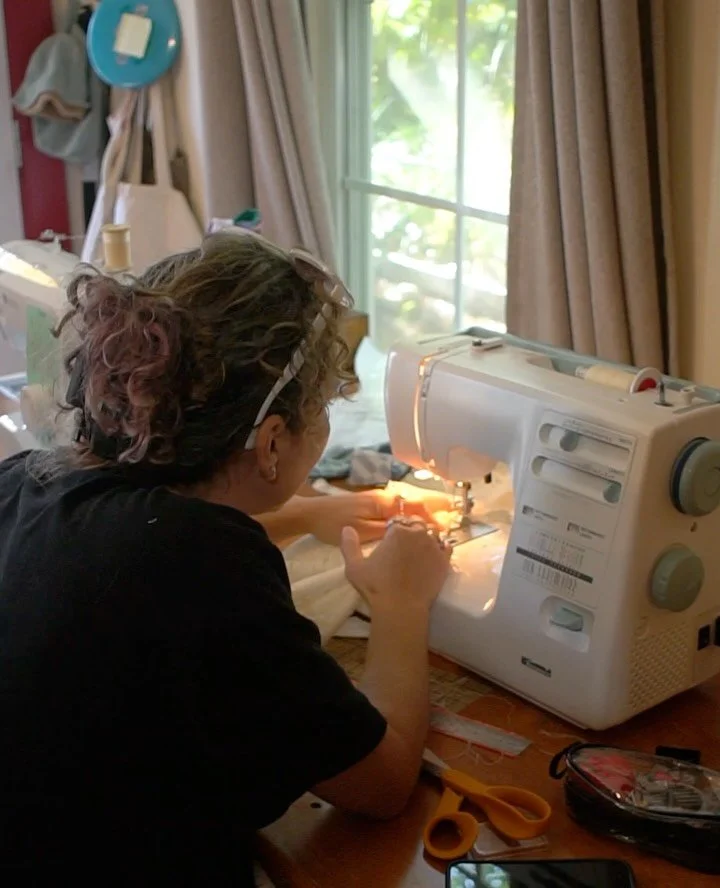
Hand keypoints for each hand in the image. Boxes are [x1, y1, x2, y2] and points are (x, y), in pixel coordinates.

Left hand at [304, 489, 451, 546]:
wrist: (310, 514)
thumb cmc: (333, 524)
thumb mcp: (361, 532)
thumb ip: (387, 529)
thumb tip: (413, 528)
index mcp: (383, 501)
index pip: (415, 504)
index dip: (433, 513)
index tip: (447, 523)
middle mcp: (385, 497)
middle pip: (416, 499)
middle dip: (435, 507)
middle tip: (455, 515)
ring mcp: (380, 500)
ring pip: (409, 502)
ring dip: (426, 509)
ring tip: (445, 518)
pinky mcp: (374, 506)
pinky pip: (401, 507)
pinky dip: (413, 512)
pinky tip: (421, 521)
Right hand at [340, 521, 452, 613]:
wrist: (401, 607)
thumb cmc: (376, 587)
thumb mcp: (354, 566)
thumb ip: (349, 544)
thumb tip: (347, 528)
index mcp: (397, 531)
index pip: (398, 520)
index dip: (395, 528)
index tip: (391, 538)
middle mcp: (418, 533)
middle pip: (417, 523)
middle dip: (411, 529)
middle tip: (406, 544)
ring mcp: (434, 546)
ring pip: (433, 532)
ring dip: (427, 536)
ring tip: (421, 548)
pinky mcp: (445, 560)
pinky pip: (446, 546)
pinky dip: (441, 547)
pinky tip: (435, 555)